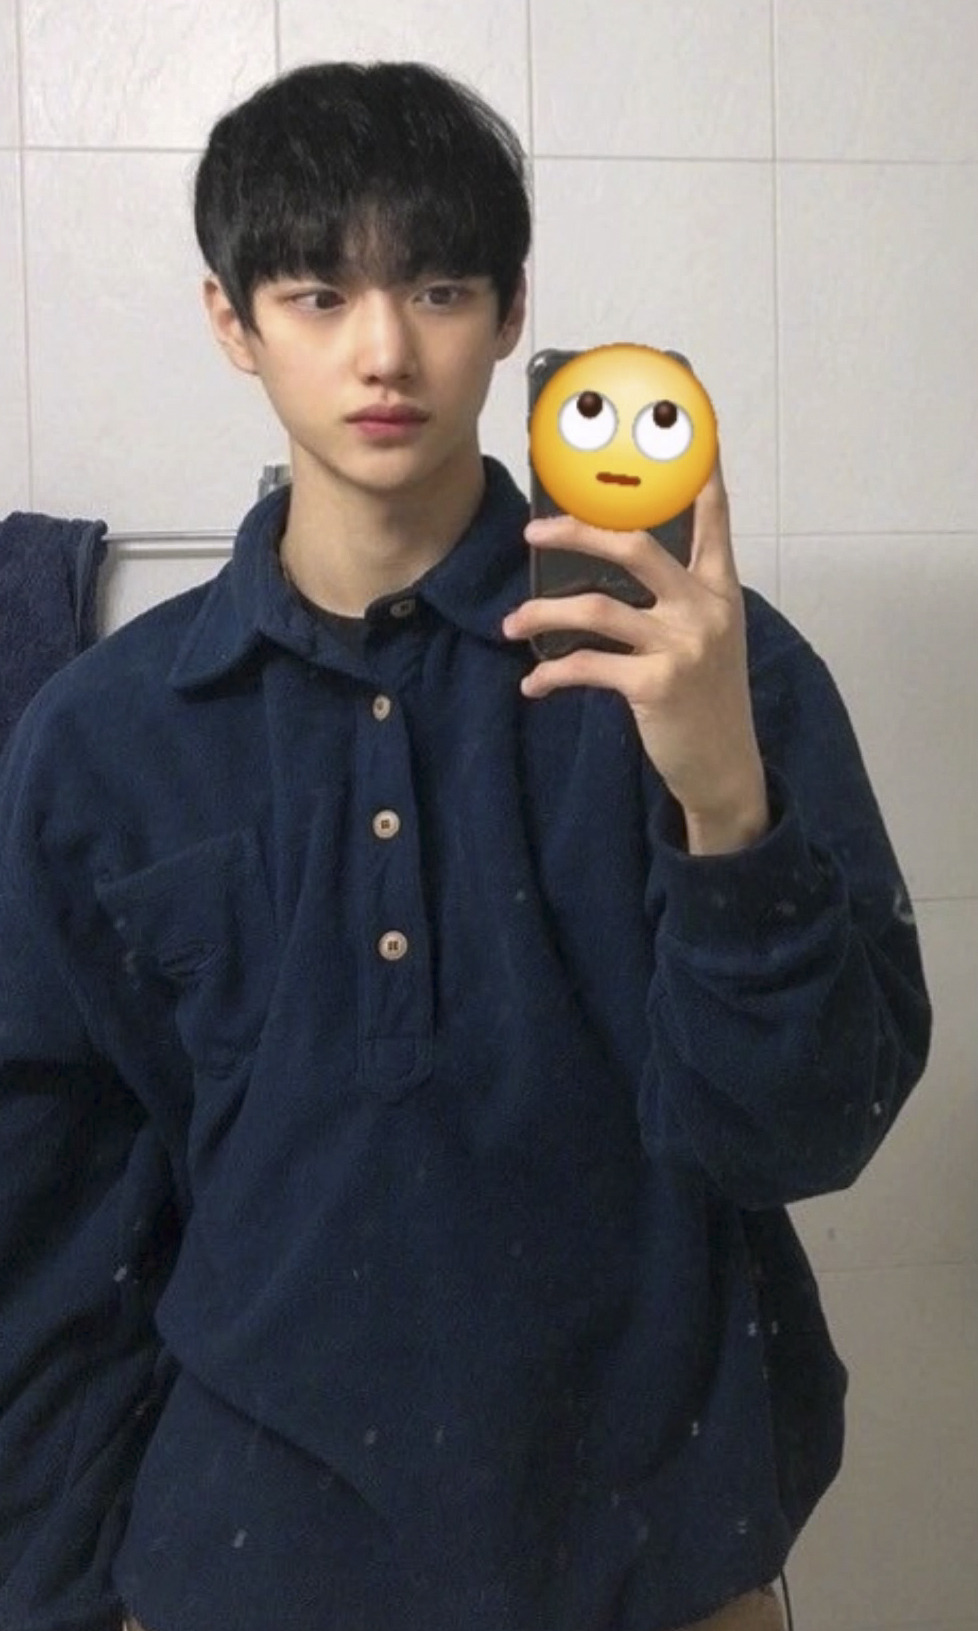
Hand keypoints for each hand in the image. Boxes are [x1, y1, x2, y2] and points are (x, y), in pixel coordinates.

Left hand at [502, 455, 768, 853]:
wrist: (725, 767)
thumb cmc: (706, 697)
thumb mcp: (707, 638)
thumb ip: (678, 597)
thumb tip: (618, 562)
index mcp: (719, 589)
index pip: (711, 517)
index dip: (696, 474)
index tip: (684, 432)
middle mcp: (704, 609)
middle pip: (636, 546)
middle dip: (578, 531)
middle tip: (533, 532)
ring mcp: (682, 646)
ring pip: (598, 608)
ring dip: (544, 615)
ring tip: (513, 625)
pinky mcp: (655, 686)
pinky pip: (587, 666)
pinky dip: (551, 674)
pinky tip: (533, 685)